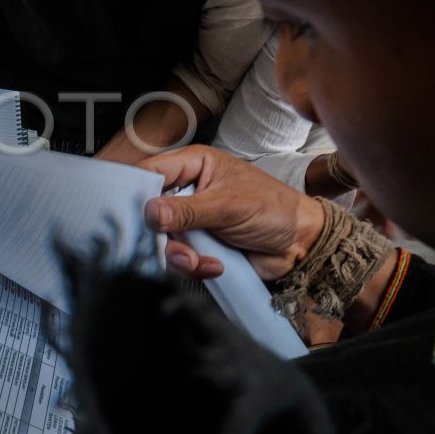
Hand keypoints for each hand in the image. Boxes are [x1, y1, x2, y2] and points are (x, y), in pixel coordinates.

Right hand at [139, 145, 325, 281]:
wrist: (301, 244)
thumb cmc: (274, 209)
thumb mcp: (229, 205)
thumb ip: (187, 211)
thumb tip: (151, 213)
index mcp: (193, 166)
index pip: (151, 172)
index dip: (137, 192)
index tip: (133, 214)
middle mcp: (187, 191)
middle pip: (149, 212)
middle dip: (160, 235)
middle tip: (174, 246)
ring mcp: (190, 220)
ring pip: (161, 240)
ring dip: (178, 256)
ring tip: (198, 261)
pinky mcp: (197, 245)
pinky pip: (177, 259)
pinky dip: (192, 267)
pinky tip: (214, 265)